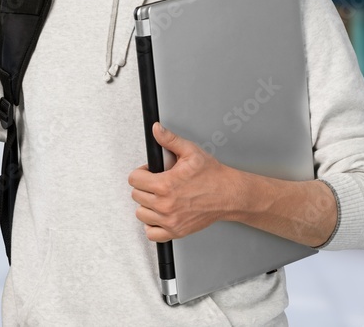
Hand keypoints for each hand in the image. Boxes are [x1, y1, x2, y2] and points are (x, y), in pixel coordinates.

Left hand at [127, 122, 236, 241]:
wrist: (230, 195)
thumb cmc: (212, 175)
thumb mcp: (191, 152)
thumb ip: (170, 140)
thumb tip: (157, 130)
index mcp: (165, 185)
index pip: (133, 179)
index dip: (141, 173)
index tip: (150, 172)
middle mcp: (165, 205)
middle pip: (136, 195)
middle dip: (144, 187)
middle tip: (157, 183)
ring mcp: (170, 220)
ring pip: (141, 213)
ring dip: (147, 205)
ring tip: (159, 197)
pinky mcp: (176, 231)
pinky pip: (152, 233)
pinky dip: (153, 225)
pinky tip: (160, 214)